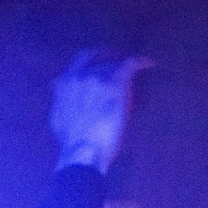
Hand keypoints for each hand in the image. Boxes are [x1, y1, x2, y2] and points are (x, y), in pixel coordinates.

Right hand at [51, 51, 152, 173]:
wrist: (83, 151)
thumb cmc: (71, 141)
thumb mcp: (58, 118)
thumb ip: (61, 99)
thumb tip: (58, 88)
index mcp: (66, 83)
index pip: (82, 59)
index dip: (96, 56)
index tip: (105, 59)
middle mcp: (80, 76)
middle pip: (101, 59)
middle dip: (113, 60)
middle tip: (123, 65)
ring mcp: (97, 79)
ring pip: (116, 64)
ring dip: (125, 68)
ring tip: (136, 73)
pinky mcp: (114, 85)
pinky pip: (131, 65)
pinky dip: (140, 63)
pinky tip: (149, 64)